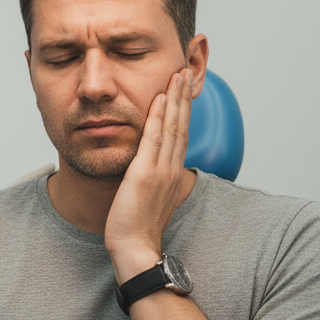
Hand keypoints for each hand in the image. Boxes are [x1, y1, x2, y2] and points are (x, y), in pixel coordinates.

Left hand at [104, 69, 192, 282]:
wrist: (134, 249)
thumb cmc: (137, 228)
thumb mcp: (149, 198)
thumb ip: (152, 179)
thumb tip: (150, 170)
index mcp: (172, 173)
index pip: (181, 133)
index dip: (184, 109)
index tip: (184, 87)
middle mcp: (171, 168)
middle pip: (181, 124)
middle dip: (184, 96)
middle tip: (186, 69)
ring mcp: (160, 170)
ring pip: (172, 126)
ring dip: (176, 98)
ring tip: (178, 73)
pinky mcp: (145, 174)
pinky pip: (153, 138)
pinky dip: (157, 117)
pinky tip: (160, 97)